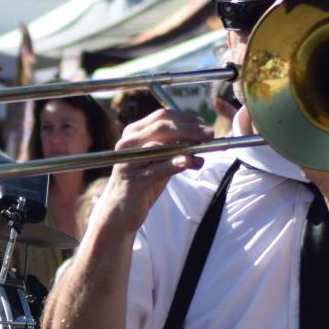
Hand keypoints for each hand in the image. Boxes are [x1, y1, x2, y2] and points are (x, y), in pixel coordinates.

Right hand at [98, 109, 210, 230]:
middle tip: (210, 134)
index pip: (162, 116)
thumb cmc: (142, 184)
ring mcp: (129, 162)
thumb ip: (175, 149)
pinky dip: (174, 163)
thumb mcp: (159, 162)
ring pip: (159, 145)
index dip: (186, 119)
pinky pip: (157, 169)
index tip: (205, 125)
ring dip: (186, 145)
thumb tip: (202, 140)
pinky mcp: (133, 181)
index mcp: (133, 134)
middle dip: (190, 128)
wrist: (119, 212)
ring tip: (203, 148)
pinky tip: (189, 161)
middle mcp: (128, 144)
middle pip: (162, 127)